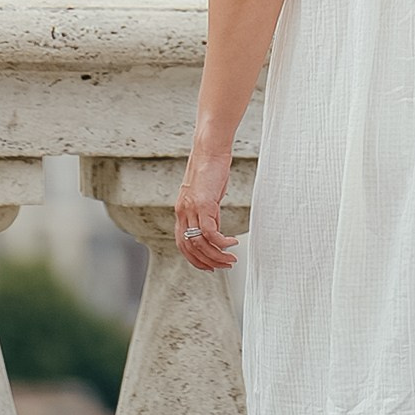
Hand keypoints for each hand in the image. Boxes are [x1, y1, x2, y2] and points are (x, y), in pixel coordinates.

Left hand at [173, 148, 238, 272]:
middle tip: (224, 266)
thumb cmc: (211, 168)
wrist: (210, 149)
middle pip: (191, 248)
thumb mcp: (207, 195)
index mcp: (182, 211)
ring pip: (201, 243)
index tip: (208, 266)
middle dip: (208, 262)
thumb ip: (208, 212)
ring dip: (217, 255)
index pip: (183, 244)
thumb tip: (215, 228)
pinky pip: (211, 232)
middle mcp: (183, 212)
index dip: (195, 259)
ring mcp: (192, 209)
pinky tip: (232, 243)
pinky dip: (222, 242)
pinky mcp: (204, 204)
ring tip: (231, 259)